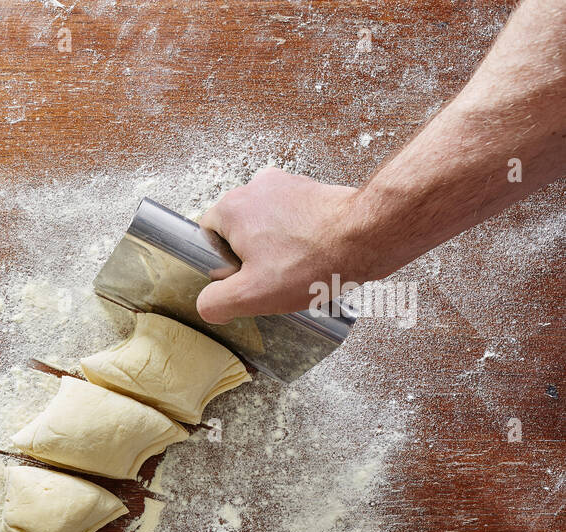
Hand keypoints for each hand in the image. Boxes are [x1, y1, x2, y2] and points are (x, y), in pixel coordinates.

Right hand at [195, 168, 367, 323]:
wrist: (367, 237)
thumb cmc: (312, 261)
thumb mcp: (250, 296)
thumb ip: (214, 303)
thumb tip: (209, 304)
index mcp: (233, 207)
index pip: (207, 235)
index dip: (221, 262)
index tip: (244, 276)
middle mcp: (256, 187)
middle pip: (237, 229)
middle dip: (250, 254)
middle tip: (272, 277)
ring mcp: (286, 185)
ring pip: (266, 224)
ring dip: (275, 246)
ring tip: (296, 268)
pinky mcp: (311, 189)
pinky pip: (292, 217)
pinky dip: (298, 237)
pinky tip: (312, 257)